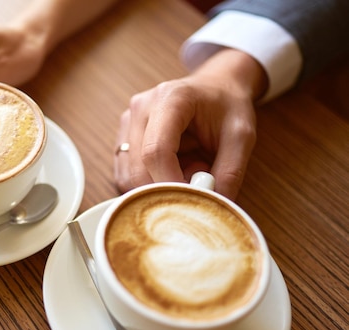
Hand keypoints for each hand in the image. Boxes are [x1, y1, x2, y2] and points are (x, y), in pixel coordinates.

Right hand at [114, 48, 266, 199]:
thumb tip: (215, 208)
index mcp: (169, 99)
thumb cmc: (228, 106)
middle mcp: (140, 109)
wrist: (216, 87)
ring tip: (187, 169)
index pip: (156, 151)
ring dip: (157, 186)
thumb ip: (229, 172)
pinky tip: (173, 168)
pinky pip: (126, 175)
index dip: (169, 183)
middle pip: (138, 168)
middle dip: (165, 189)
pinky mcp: (123, 138)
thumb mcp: (241, 136)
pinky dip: (150, 182)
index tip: (189, 203)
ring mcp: (127, 123)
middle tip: (197, 182)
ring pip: (128, 176)